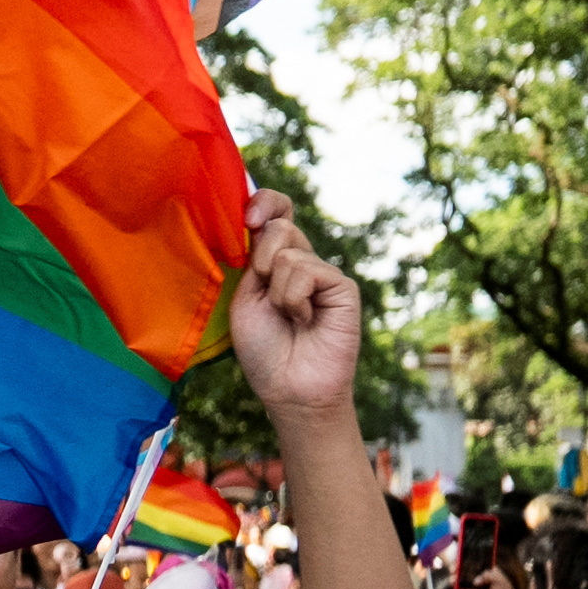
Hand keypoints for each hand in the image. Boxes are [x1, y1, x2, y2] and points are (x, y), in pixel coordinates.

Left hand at [227, 190, 358, 418]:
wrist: (288, 387)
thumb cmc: (263, 348)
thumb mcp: (246, 298)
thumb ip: (253, 260)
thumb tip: (259, 221)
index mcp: (274, 261)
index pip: (277, 213)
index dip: (265, 202)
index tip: (248, 216)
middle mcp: (302, 262)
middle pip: (280, 227)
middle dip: (260, 260)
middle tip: (264, 292)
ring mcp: (324, 273)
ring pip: (289, 252)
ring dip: (276, 290)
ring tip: (288, 317)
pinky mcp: (343, 287)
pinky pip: (307, 272)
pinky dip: (294, 298)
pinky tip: (304, 320)